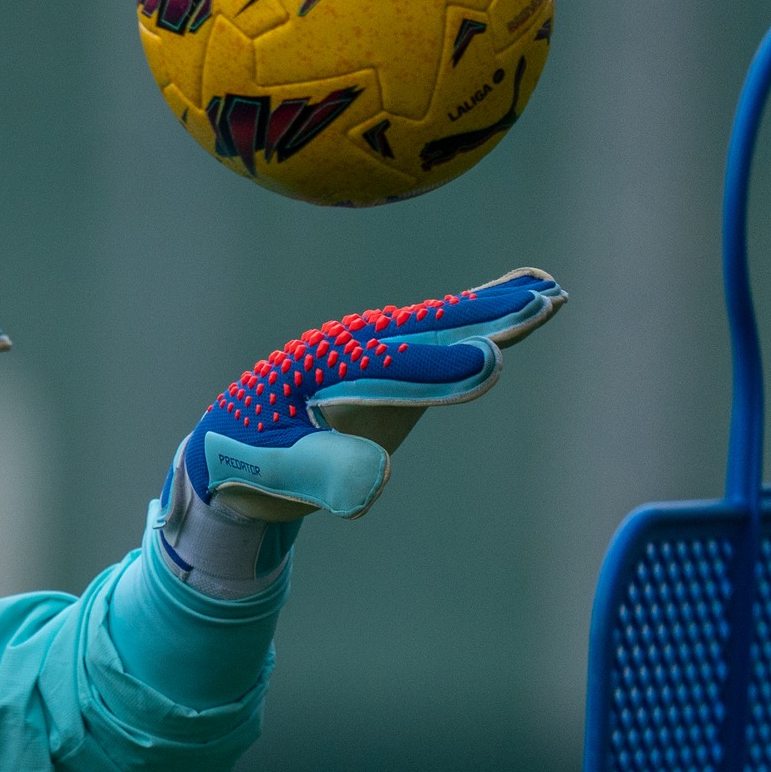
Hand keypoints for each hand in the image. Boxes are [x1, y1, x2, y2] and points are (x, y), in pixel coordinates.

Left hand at [157, 269, 564, 593]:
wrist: (223, 457)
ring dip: (490, 312)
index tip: (488, 360)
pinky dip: (473, 326)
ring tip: (547, 292)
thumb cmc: (243, 464)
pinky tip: (511, 318)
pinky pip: (433, 343)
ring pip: (436, 329)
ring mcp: (368, 355)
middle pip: (422, 332)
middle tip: (544, 301)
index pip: (385, 367)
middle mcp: (346, 349)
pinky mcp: (384, 370)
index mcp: (316, 368)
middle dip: (481, 319)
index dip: (436, 368)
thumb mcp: (272, 472)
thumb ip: (321, 472)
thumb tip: (378, 478)